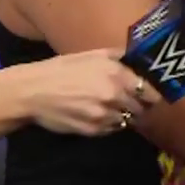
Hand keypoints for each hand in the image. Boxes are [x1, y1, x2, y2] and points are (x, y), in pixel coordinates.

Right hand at [10, 49, 160, 135]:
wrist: (32, 91)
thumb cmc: (61, 69)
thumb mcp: (90, 55)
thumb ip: (118, 56)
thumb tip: (138, 57)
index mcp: (116, 74)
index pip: (150, 91)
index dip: (152, 94)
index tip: (150, 95)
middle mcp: (114, 95)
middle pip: (141, 108)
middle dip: (138, 106)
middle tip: (129, 102)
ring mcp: (104, 115)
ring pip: (127, 120)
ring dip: (123, 115)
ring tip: (108, 107)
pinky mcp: (93, 130)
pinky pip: (112, 130)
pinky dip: (109, 124)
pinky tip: (96, 114)